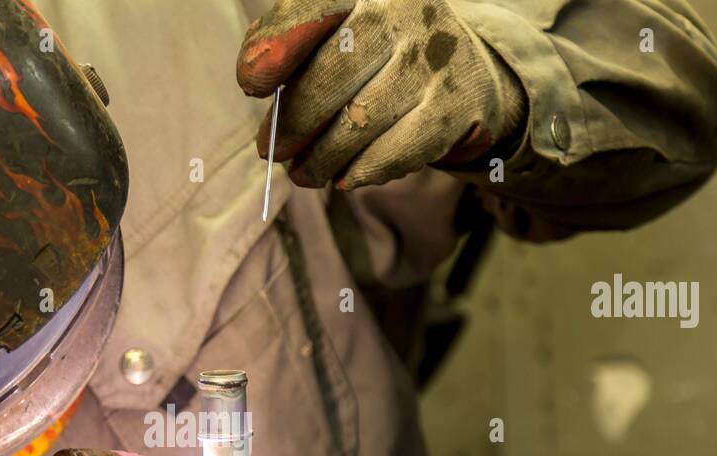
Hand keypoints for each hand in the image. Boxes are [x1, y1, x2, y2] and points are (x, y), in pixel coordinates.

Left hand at [236, 0, 526, 188]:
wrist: (466, 71)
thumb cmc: (377, 55)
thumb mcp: (337, 33)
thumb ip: (290, 45)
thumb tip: (254, 74)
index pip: (316, 6)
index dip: (278, 44)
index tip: (250, 84)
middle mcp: (404, 11)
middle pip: (332, 74)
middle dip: (293, 123)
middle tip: (270, 151)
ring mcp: (436, 59)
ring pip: (360, 121)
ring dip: (321, 158)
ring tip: (303, 173)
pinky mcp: (455, 107)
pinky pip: (396, 151)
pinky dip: (362, 171)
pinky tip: (344, 178)